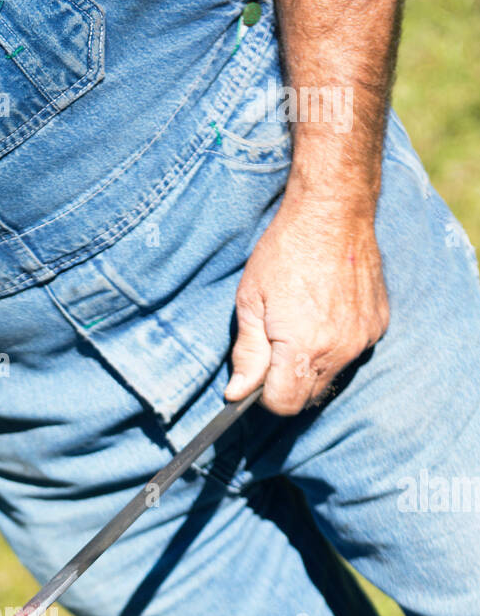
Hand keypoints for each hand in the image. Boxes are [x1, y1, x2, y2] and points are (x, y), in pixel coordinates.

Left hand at [224, 193, 389, 414]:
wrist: (333, 211)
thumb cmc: (284, 252)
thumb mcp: (251, 302)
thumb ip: (247, 354)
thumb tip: (237, 394)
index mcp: (303, 347)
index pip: (284, 404)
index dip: (264, 396)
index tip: (256, 376)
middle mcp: (339, 350)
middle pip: (307, 397)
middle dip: (286, 384)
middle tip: (274, 347)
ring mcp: (362, 339)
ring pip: (330, 378)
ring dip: (311, 366)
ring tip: (300, 325)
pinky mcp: (377, 325)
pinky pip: (351, 355)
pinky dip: (335, 347)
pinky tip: (325, 315)